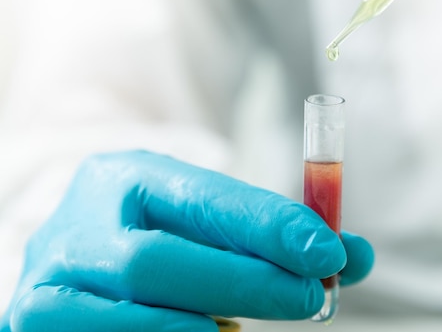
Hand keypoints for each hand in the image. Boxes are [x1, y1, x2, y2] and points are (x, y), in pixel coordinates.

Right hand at [1, 151, 373, 331]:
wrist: (82, 255)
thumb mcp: (206, 221)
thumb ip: (271, 238)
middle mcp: (79, 224)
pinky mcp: (36, 323)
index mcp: (126, 176)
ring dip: (204, 325)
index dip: (266, 225)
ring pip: (133, 311)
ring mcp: (49, 280)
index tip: (330, 251)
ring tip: (252, 329)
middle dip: (245, 283)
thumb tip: (352, 257)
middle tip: (311, 298)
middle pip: (158, 261)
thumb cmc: (161, 234)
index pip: (200, 197)